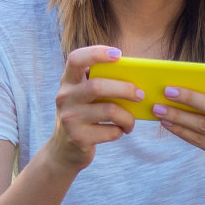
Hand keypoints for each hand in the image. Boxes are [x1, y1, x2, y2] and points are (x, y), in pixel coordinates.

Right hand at [49, 46, 139, 171]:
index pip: (76, 59)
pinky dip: (120, 131)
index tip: (118, 55)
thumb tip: (135, 76)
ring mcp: (70, 119)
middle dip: (125, 89)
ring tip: (131, 121)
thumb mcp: (84, 98)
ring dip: (128, 117)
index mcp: (67, 82)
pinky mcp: (79, 138)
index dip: (96, 53)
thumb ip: (99, 84)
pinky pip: (111, 131)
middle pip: (97, 86)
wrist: (64, 150)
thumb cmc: (83, 117)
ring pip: (110, 111)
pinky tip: (119, 131)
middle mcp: (65, 98)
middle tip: (140, 94)